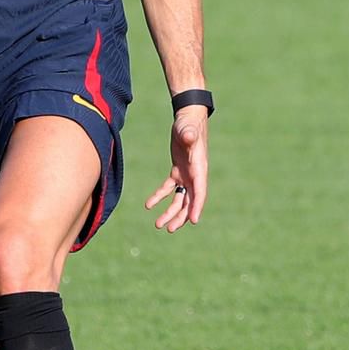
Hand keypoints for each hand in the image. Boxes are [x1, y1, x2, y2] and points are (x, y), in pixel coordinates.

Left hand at [145, 106, 208, 231]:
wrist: (187, 120)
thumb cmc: (188, 125)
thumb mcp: (188, 130)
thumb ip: (189, 135)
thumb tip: (188, 137)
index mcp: (199, 169)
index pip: (199, 192)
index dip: (196, 207)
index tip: (193, 221)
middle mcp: (195, 176)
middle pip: (189, 201)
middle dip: (180, 216)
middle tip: (169, 229)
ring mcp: (187, 175)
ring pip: (180, 199)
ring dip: (170, 212)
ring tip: (158, 224)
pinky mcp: (178, 171)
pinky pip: (169, 188)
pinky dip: (159, 197)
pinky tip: (148, 205)